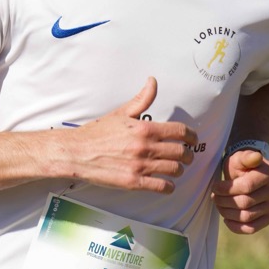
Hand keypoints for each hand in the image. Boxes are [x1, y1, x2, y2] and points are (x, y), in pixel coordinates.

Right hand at [63, 77, 196, 192]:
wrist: (77, 152)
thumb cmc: (98, 132)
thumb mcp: (121, 113)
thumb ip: (141, 99)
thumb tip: (153, 81)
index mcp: (145, 128)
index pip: (180, 132)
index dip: (191, 136)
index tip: (192, 139)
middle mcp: (145, 147)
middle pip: (181, 152)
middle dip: (188, 154)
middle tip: (185, 156)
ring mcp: (141, 166)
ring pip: (175, 170)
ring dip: (179, 170)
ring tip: (175, 168)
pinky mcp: (134, 182)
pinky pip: (162, 187)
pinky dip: (169, 186)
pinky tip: (166, 183)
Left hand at [211, 149, 268, 232]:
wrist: (250, 173)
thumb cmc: (242, 165)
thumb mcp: (241, 157)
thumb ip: (247, 157)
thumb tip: (257, 156)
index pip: (246, 187)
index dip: (226, 189)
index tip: (215, 187)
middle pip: (245, 203)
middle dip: (224, 201)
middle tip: (214, 197)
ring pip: (247, 216)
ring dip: (227, 212)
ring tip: (219, 205)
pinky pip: (252, 228)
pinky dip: (236, 227)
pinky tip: (227, 219)